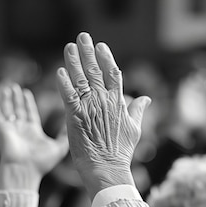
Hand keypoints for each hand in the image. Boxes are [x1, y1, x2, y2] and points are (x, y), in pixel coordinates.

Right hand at [0, 83, 68, 190]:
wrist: (25, 171)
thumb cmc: (42, 162)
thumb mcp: (59, 147)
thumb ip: (64, 135)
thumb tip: (72, 123)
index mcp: (34, 132)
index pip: (30, 114)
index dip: (28, 103)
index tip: (27, 92)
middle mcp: (22, 130)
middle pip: (19, 110)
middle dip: (17, 99)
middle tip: (16, 87)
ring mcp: (11, 131)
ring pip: (9, 111)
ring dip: (8, 100)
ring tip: (8, 88)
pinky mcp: (3, 132)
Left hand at [55, 32, 150, 199]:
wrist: (107, 170)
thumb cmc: (120, 153)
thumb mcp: (135, 129)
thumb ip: (137, 110)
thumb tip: (146, 98)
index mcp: (118, 102)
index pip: (113, 73)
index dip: (106, 58)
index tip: (101, 46)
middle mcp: (104, 101)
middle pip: (95, 71)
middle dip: (88, 52)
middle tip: (82, 37)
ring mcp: (89, 108)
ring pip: (80, 79)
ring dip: (73, 61)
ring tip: (69, 47)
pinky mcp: (75, 117)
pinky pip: (68, 96)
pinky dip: (63, 83)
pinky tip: (59, 71)